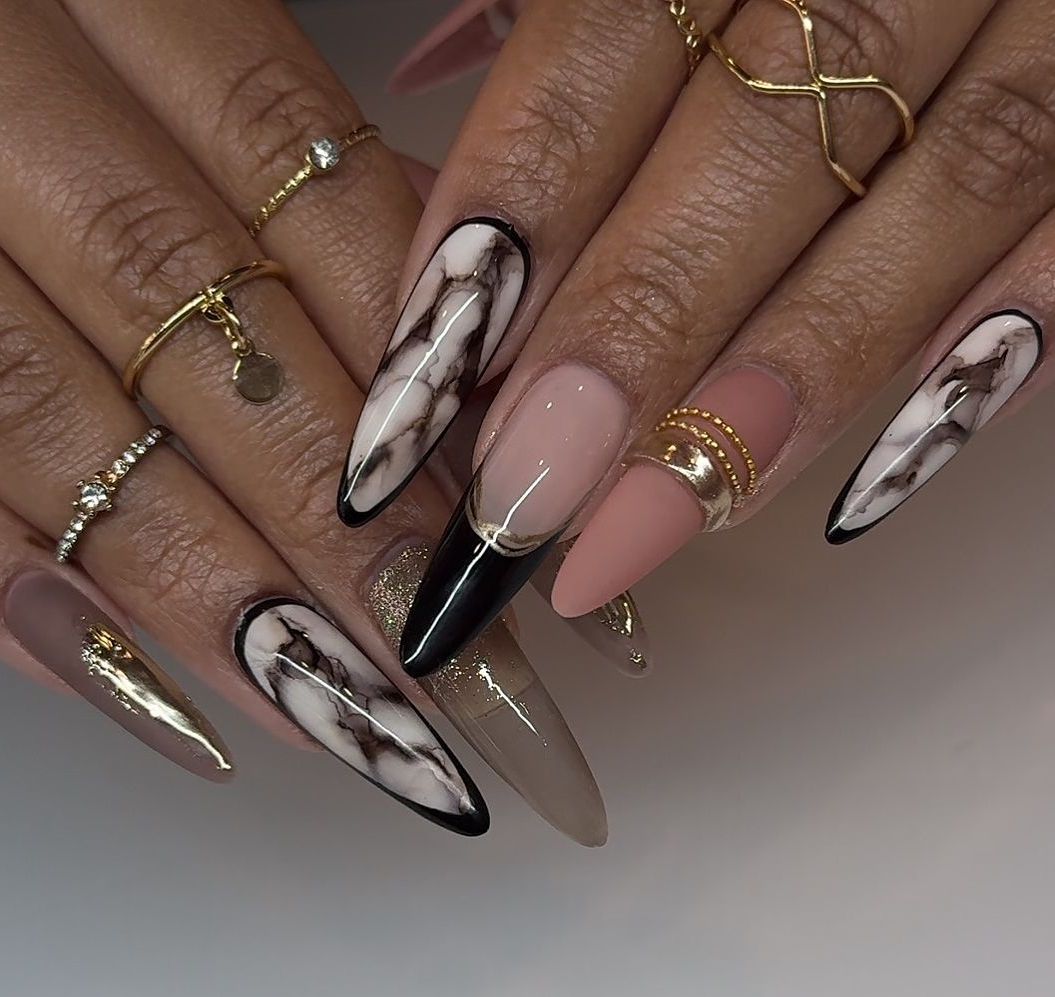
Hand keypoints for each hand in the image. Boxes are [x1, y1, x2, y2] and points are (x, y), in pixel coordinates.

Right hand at [0, 0, 610, 844]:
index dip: (430, 388)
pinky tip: (165, 705)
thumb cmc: (48, 38)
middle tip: (455, 665)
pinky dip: (23, 598)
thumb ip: (323, 189)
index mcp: (128, 4)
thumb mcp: (191, 52)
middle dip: (346, 528)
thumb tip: (470, 358)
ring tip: (347, 718)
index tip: (516, 530)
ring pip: (59, 422)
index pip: (326, 216)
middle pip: (215, 346)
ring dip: (217, 591)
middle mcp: (8, 104)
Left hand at [344, 0, 1052, 672]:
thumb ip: (562, 11)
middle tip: (522, 500)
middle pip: (761, 146)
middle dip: (631, 340)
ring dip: (787, 383)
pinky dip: (998, 349)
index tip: (428, 376)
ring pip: (934, 198)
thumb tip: (426, 72)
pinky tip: (880, 476)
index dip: (516, 211)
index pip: (614, 40)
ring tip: (650, 524)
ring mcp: (1045, 9)